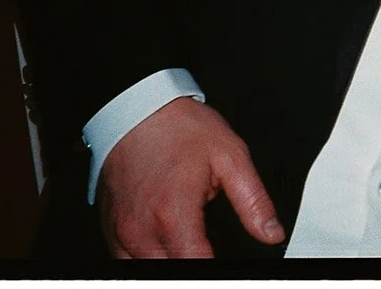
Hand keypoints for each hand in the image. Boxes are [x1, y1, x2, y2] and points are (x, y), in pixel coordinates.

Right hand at [97, 96, 281, 257]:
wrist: (137, 108)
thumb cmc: (180, 128)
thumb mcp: (231, 156)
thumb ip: (253, 201)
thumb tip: (272, 232)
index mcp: (173, 215)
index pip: (197, 267)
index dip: (219, 272)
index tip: (231, 266)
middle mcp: (141, 230)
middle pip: (171, 273)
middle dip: (195, 265)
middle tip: (210, 249)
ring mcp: (120, 232)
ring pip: (144, 273)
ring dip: (170, 263)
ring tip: (189, 246)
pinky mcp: (109, 229)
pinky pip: (124, 262)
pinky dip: (146, 260)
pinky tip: (165, 245)